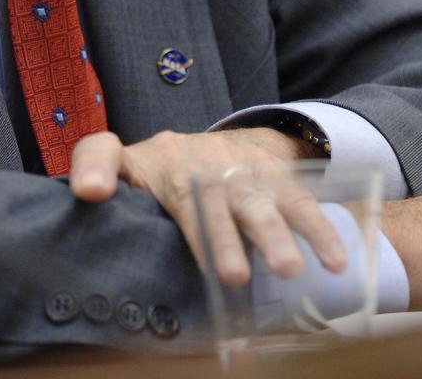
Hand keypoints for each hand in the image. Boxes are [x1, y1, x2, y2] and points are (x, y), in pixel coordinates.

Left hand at [69, 127, 346, 286]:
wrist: (225, 144)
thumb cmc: (166, 167)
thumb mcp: (127, 160)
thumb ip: (96, 164)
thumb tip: (85, 192)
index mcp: (163, 165)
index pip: (152, 177)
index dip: (131, 189)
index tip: (117, 209)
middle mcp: (206, 168)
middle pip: (211, 200)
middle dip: (223, 237)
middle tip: (232, 277)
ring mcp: (247, 177)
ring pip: (262, 202)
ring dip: (276, 234)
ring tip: (288, 270)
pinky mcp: (280, 184)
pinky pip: (303, 205)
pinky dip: (321, 231)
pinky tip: (336, 261)